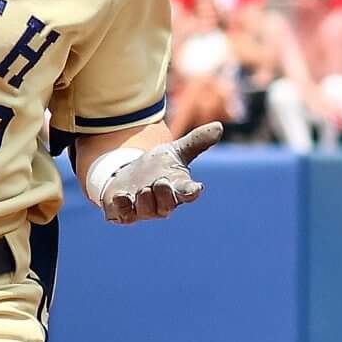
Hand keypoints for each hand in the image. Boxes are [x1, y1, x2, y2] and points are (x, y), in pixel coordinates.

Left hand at [94, 123, 221, 223]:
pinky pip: (124, 214)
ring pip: (146, 211)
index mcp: (177, 188)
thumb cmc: (157, 167)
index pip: (188, 192)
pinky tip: (121, 196)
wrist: (129, 176)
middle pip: (166, 205)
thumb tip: (219, 126)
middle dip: (165, 195)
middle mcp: (161, 202)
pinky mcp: (124, 212)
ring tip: (144, 189)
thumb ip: (195, 142)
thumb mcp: (174, 151)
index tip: (196, 188)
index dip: (192, 191)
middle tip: (161, 182)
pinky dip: (122, 206)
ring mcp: (142, 210)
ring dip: (145, 200)